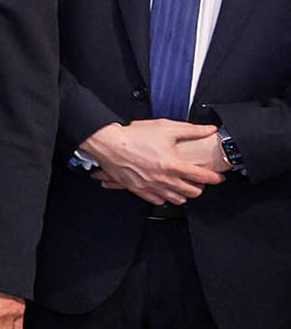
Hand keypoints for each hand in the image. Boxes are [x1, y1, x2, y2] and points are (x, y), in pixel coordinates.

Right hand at [79, 119, 229, 204]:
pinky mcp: (138, 190)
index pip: (203, 177)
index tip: (219, 177)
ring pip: (176, 199)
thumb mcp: (166, 128)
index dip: (215, 178)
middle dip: (200, 188)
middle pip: (192, 192)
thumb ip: (191, 130)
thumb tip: (209, 129)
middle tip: (200, 182)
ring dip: (184, 194)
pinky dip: (165, 197)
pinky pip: (157, 200)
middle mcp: (164, 179)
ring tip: (184, 187)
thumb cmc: (135, 136)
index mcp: (174, 165)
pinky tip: (165, 190)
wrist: (109, 144)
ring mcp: (151, 186)